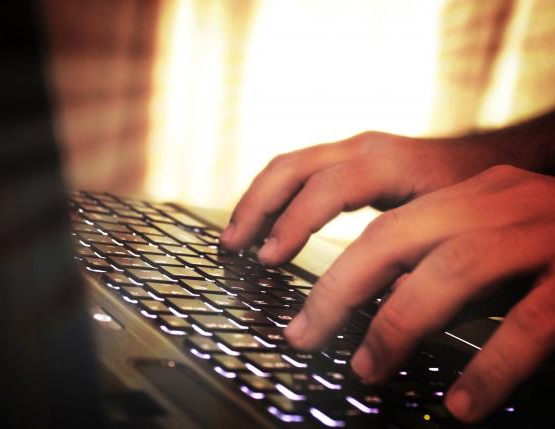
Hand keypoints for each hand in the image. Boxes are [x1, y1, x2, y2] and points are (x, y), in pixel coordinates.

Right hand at [221, 131, 512, 263]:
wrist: (485, 158)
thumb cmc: (472, 194)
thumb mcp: (450, 227)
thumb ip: (410, 262)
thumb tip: (374, 309)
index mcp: (387, 162)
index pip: (326, 189)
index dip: (294, 224)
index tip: (270, 259)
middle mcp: (361, 149)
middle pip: (290, 169)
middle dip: (256, 208)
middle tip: (233, 247)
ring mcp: (349, 150)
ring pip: (285, 166)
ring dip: (255, 202)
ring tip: (234, 238)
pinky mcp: (344, 160)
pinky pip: (295, 172)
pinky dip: (272, 198)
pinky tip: (263, 225)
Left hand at [286, 165, 554, 421]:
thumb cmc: (548, 255)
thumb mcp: (482, 249)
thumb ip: (431, 265)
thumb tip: (368, 302)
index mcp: (463, 194)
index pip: (373, 209)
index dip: (313, 239)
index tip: (271, 274)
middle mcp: (495, 201)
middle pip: (393, 235)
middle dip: (337, 289)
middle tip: (301, 335)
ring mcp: (543, 230)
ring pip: (453, 268)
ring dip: (399, 323)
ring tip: (365, 368)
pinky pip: (534, 321)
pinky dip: (493, 364)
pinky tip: (463, 405)